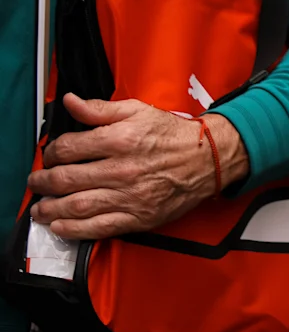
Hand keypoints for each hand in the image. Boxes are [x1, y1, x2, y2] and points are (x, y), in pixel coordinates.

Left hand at [27, 94, 249, 240]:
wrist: (209, 158)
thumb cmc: (173, 135)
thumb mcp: (138, 110)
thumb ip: (100, 108)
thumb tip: (69, 102)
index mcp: (120, 139)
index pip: (68, 148)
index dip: (51, 153)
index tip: (50, 156)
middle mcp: (121, 169)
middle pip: (66, 179)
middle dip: (43, 182)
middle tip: (36, 182)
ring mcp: (130, 196)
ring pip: (77, 206)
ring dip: (50, 208)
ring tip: (40, 208)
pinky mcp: (139, 217)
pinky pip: (99, 227)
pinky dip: (74, 229)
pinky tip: (60, 226)